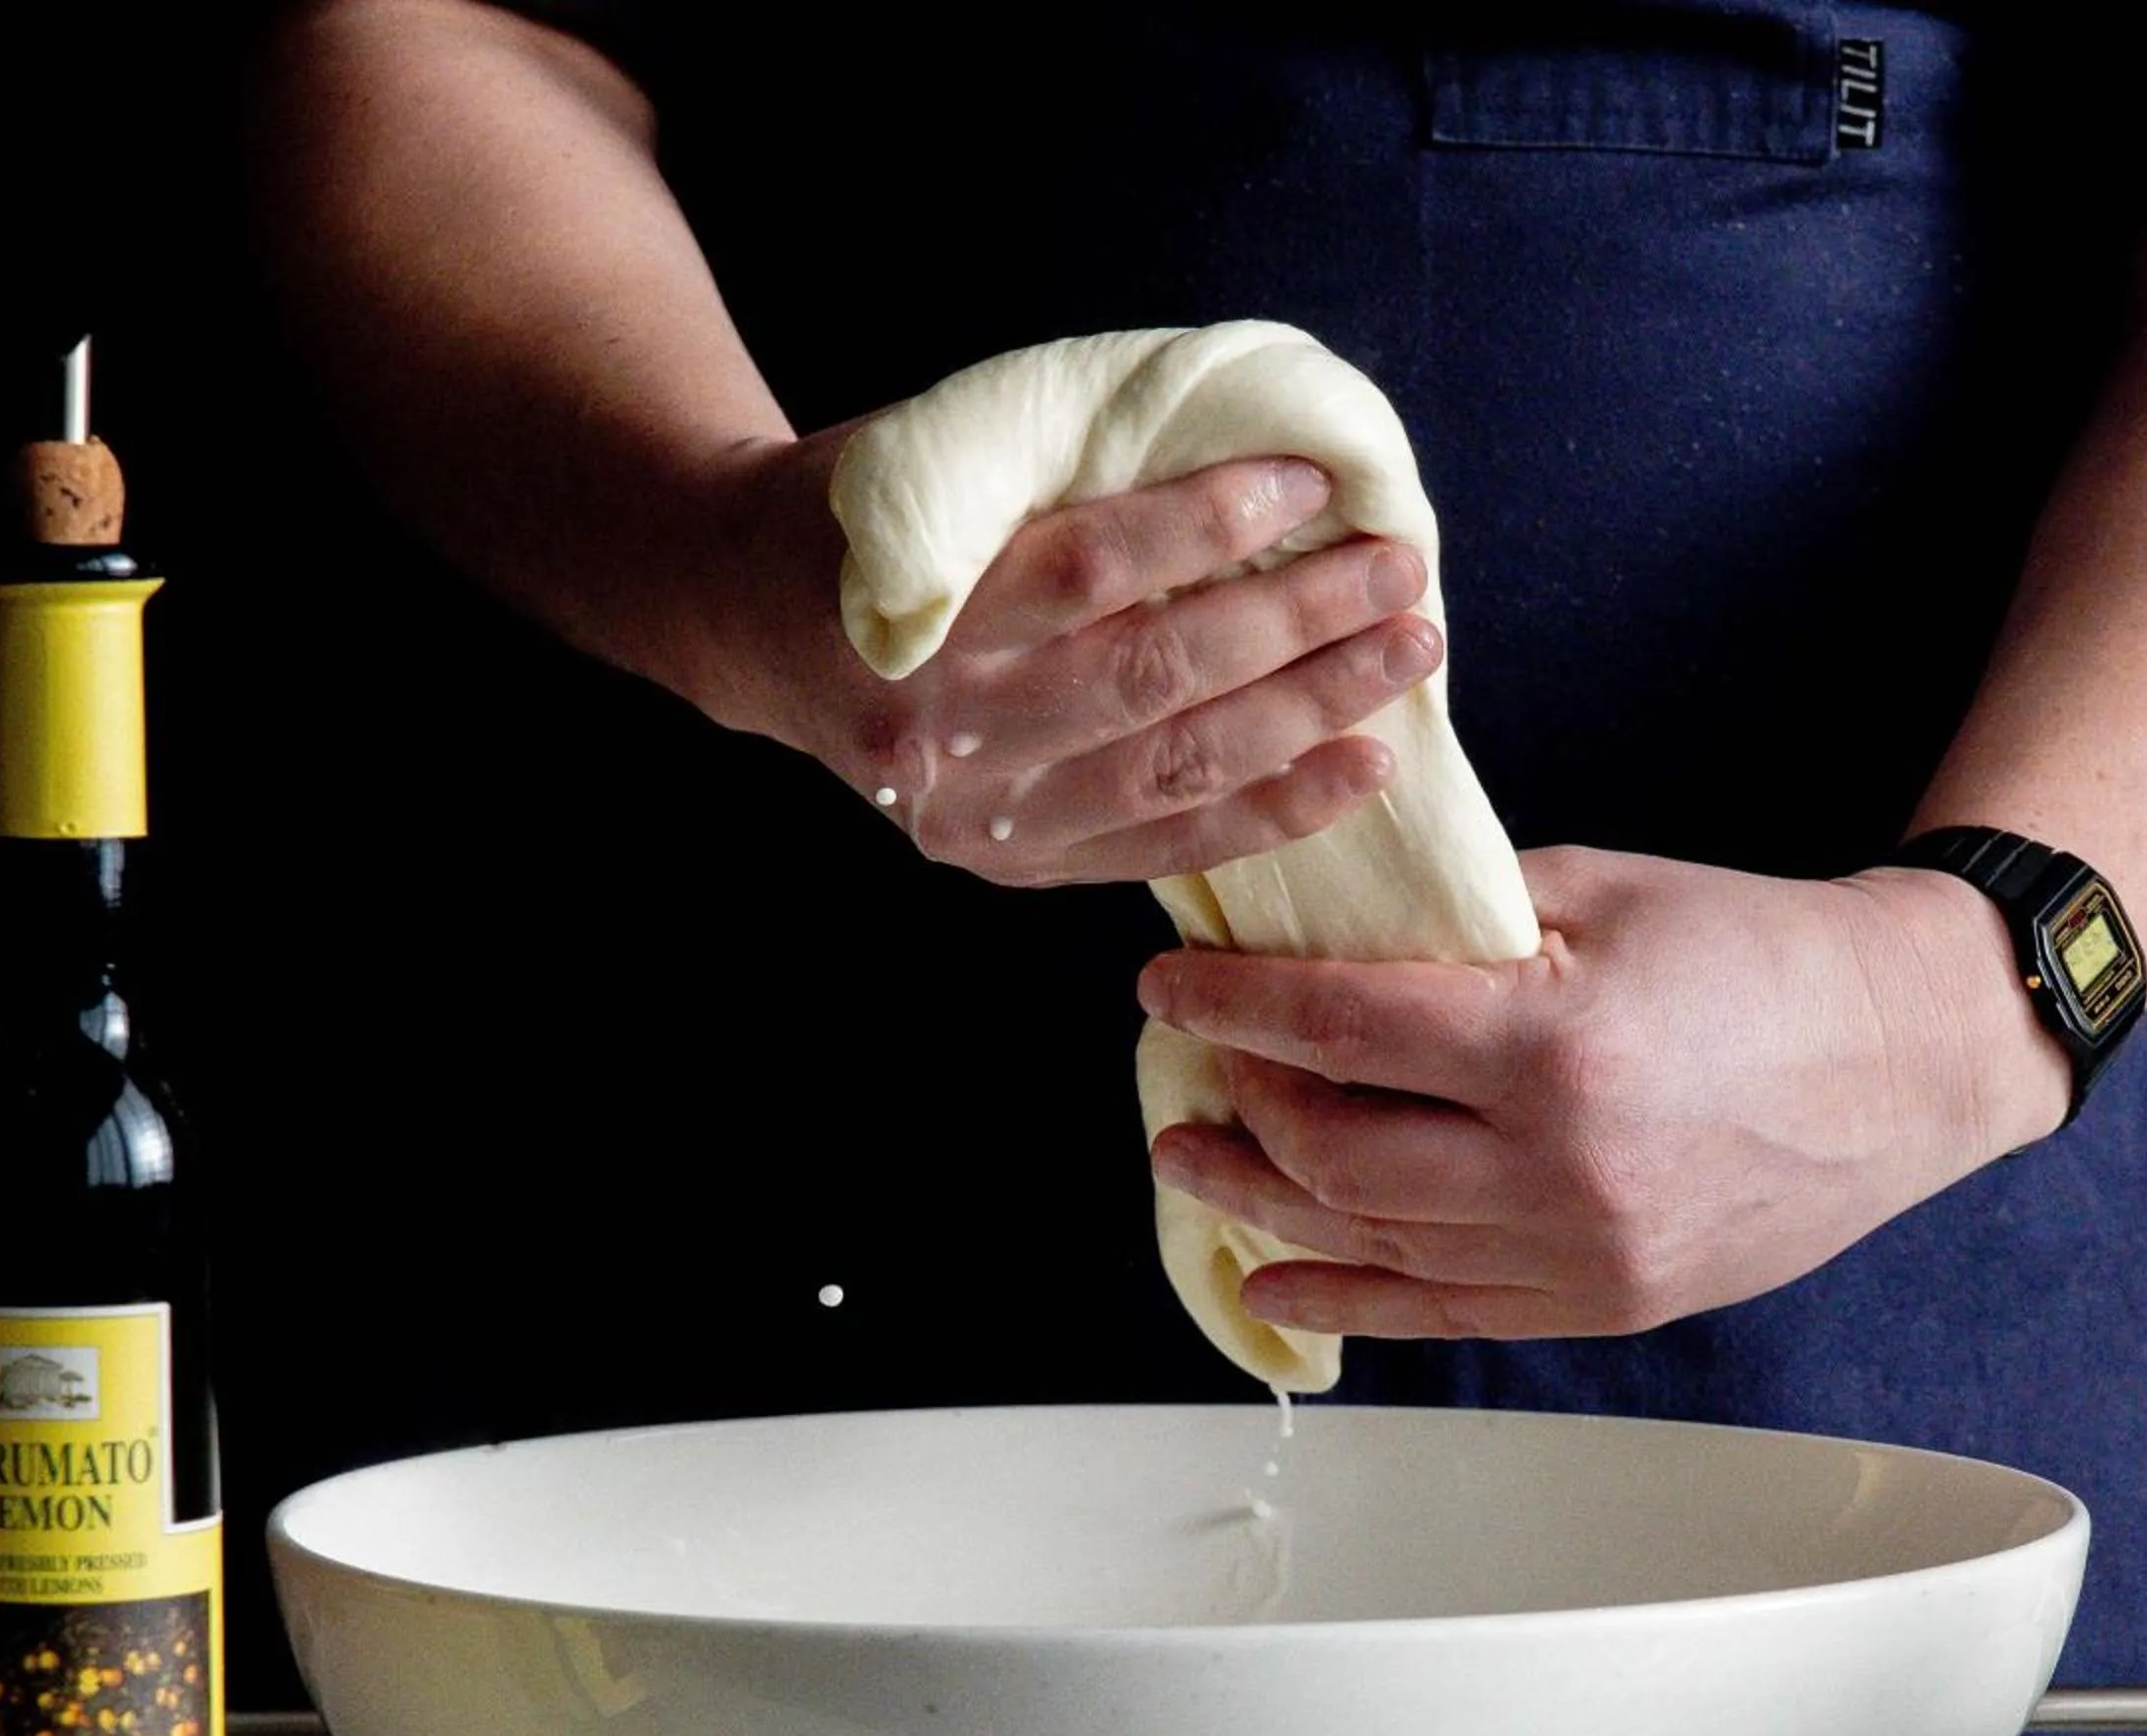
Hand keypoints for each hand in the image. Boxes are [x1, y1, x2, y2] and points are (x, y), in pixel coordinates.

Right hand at [685, 430, 1442, 884]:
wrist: (739, 617)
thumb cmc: (856, 511)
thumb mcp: (927, 459)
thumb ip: (1059, 470)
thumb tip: (1250, 458)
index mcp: (915, 608)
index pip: (1089, 567)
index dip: (1208, 524)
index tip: (1310, 482)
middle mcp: (943, 726)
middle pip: (1152, 676)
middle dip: (1294, 622)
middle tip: (1400, 571)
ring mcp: (977, 813)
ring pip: (1176, 767)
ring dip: (1310, 712)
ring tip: (1407, 652)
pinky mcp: (1009, 865)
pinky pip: (1165, 847)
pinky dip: (1273, 811)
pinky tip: (1363, 767)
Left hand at [1136, 849, 2073, 1339]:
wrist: (1909, 1054)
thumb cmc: (1760, 950)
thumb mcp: (1604, 893)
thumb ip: (1461, 919)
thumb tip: (1324, 929)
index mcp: (1555, 1042)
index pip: (1336, 1026)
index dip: (1229, 1003)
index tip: (1165, 984)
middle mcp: (1559, 1166)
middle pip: (1332, 1151)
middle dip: (1238, 1106)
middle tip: (1191, 1068)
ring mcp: (1582, 1253)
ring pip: (1370, 1243)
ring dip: (1261, 1204)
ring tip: (1194, 1161)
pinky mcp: (1604, 1305)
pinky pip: (1439, 1315)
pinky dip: (1342, 1297)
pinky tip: (1268, 1278)